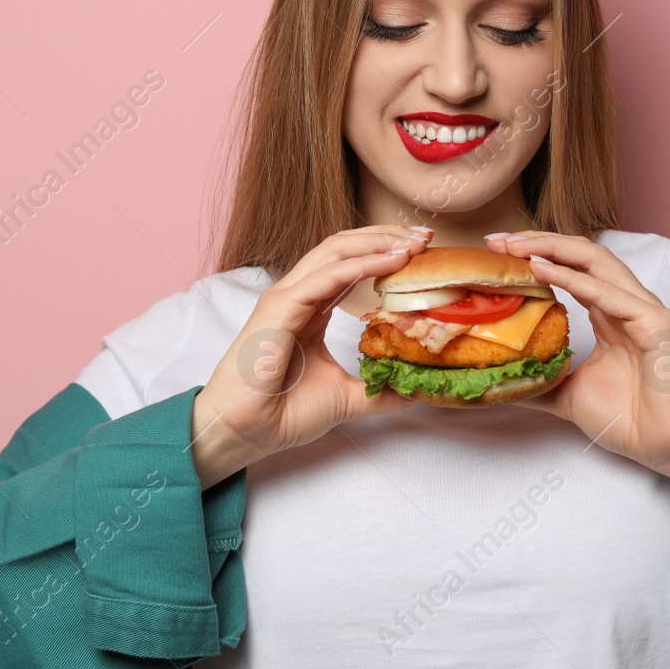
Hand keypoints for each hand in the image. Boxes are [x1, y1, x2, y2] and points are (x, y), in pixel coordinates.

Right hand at [190, 225, 429, 486]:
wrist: (245, 432)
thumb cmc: (282, 412)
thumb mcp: (346, 397)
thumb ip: (379, 389)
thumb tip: (417, 391)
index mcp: (310, 308)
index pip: (350, 264)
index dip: (385, 251)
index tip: (423, 252)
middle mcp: (298, 294)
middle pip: (344, 246)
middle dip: (387, 236)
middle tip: (425, 237)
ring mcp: (287, 297)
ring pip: (335, 250)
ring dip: (378, 241)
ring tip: (415, 243)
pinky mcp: (281, 307)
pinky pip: (327, 276)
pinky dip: (362, 264)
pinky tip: (392, 262)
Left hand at [484, 231, 669, 500]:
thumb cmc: (632, 420)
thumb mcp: (569, 395)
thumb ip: (540, 379)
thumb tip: (500, 379)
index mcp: (609, 314)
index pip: (572, 268)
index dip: (536, 254)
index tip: (497, 252)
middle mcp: (626, 304)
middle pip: (582, 255)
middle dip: (539, 242)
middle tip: (499, 241)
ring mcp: (643, 311)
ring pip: (597, 262)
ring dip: (554, 249)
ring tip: (517, 247)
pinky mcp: (656, 325)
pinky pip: (612, 296)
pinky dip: (576, 280)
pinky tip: (544, 271)